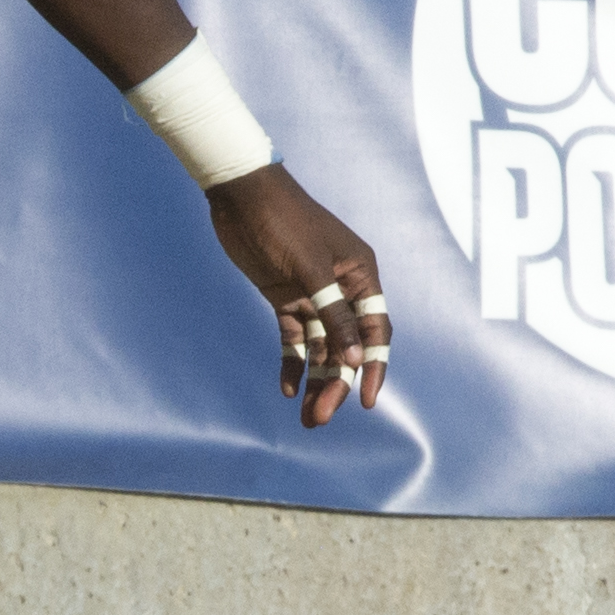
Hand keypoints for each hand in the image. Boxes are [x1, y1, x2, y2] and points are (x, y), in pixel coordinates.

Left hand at [204, 163, 388, 426]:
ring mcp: (312, 295)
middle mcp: (341, 289)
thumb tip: (353, 363)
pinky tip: (287, 388)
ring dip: (315, 381)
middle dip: (336, 385)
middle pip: (345, 348)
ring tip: (305, 419)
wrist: (240, 195)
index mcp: (361, 276)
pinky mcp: (285, 297)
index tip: (366, 401)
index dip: (372, 368)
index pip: (374, 333)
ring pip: (321, 348)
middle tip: (319, 419)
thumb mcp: (311, 271)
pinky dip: (293, 362)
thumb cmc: (284, 222)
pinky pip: (295, 338)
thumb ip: (333, 315)